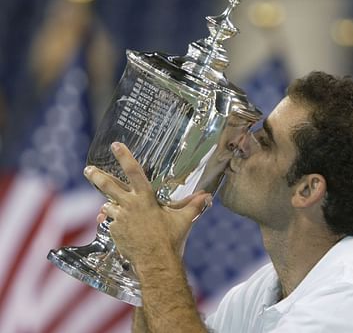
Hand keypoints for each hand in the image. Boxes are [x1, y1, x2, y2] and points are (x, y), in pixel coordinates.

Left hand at [83, 142, 211, 264]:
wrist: (156, 262)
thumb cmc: (171, 239)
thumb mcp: (185, 219)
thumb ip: (195, 205)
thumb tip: (208, 196)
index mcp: (145, 198)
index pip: (134, 172)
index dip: (125, 156)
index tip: (116, 145)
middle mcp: (129, 205)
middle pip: (108, 186)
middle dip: (96, 176)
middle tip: (88, 169)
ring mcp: (119, 220)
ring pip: (108, 207)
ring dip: (109, 206)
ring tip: (112, 208)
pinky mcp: (114, 232)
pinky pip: (110, 224)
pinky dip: (113, 223)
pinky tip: (118, 227)